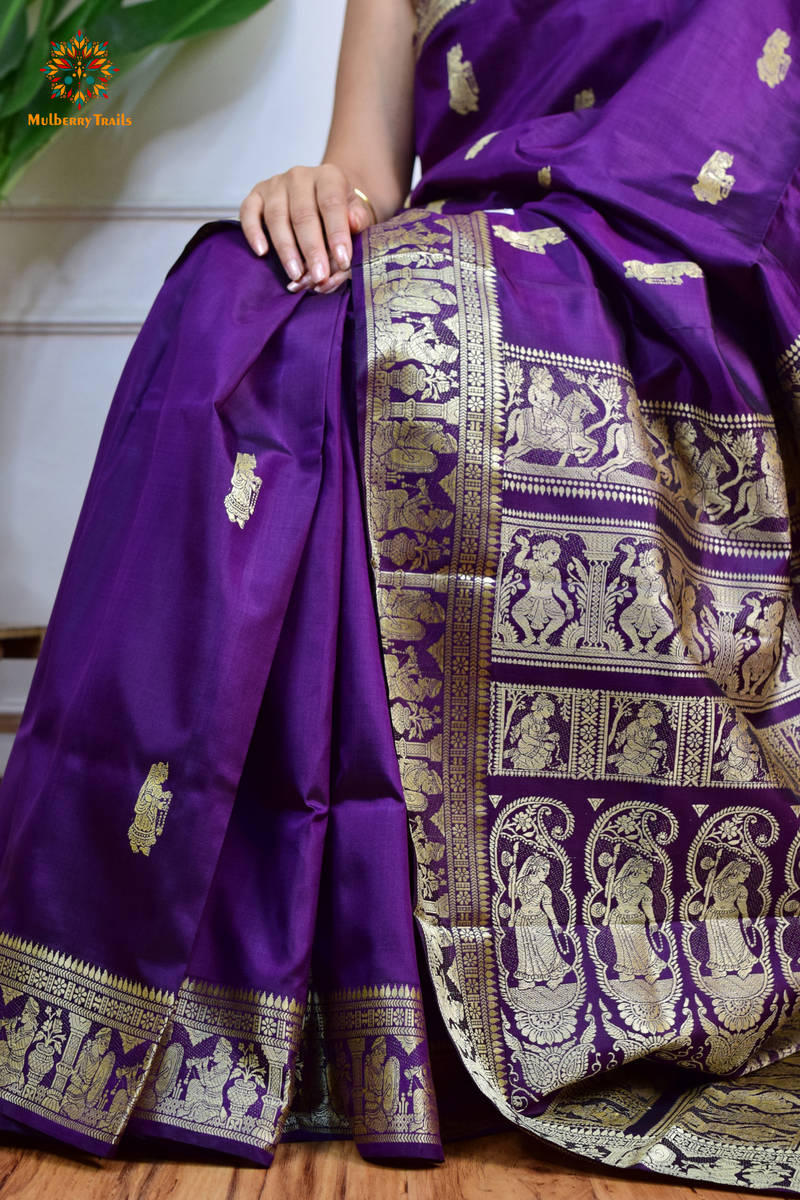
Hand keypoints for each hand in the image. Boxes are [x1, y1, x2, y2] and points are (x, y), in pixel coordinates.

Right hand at [240, 164, 374, 293]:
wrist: (320, 195)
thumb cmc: (339, 210)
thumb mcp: (357, 212)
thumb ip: (358, 220)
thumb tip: (353, 223)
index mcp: (328, 176)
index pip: (332, 204)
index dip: (337, 234)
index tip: (342, 261)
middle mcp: (300, 176)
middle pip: (303, 215)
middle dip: (311, 249)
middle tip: (318, 276)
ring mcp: (276, 184)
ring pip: (277, 217)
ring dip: (286, 249)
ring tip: (296, 274)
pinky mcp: (256, 194)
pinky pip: (249, 212)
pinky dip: (253, 232)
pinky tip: (262, 252)